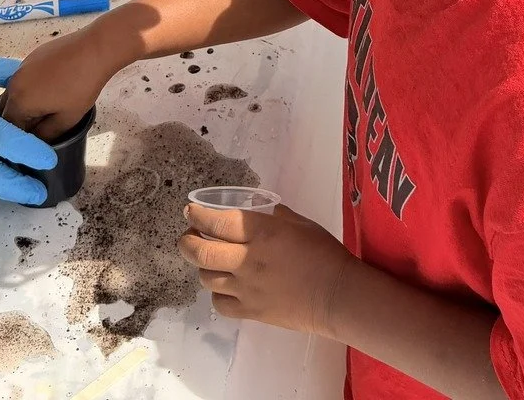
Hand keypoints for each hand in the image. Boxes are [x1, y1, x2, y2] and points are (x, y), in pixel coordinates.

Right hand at [1, 24, 119, 141]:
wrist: (95, 49)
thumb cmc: (81, 86)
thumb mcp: (66, 119)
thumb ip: (45, 135)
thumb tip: (35, 141)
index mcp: (19, 100)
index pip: (9, 127)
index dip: (21, 137)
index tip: (35, 139)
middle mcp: (14, 82)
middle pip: (8, 109)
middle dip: (20, 120)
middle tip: (41, 125)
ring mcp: (22, 66)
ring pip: (16, 93)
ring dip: (25, 103)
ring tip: (48, 107)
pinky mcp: (32, 56)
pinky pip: (24, 78)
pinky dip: (31, 88)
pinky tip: (52, 88)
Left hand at [180, 201, 352, 333]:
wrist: (336, 296)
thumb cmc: (324, 253)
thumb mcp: (301, 223)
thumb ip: (276, 217)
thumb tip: (264, 214)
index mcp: (262, 232)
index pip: (218, 222)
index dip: (198, 215)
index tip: (190, 210)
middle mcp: (248, 259)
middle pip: (202, 252)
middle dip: (187, 241)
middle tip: (188, 235)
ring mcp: (246, 288)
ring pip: (206, 278)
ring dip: (202, 266)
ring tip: (208, 260)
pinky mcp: (251, 312)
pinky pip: (220, 304)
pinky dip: (216, 294)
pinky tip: (224, 286)